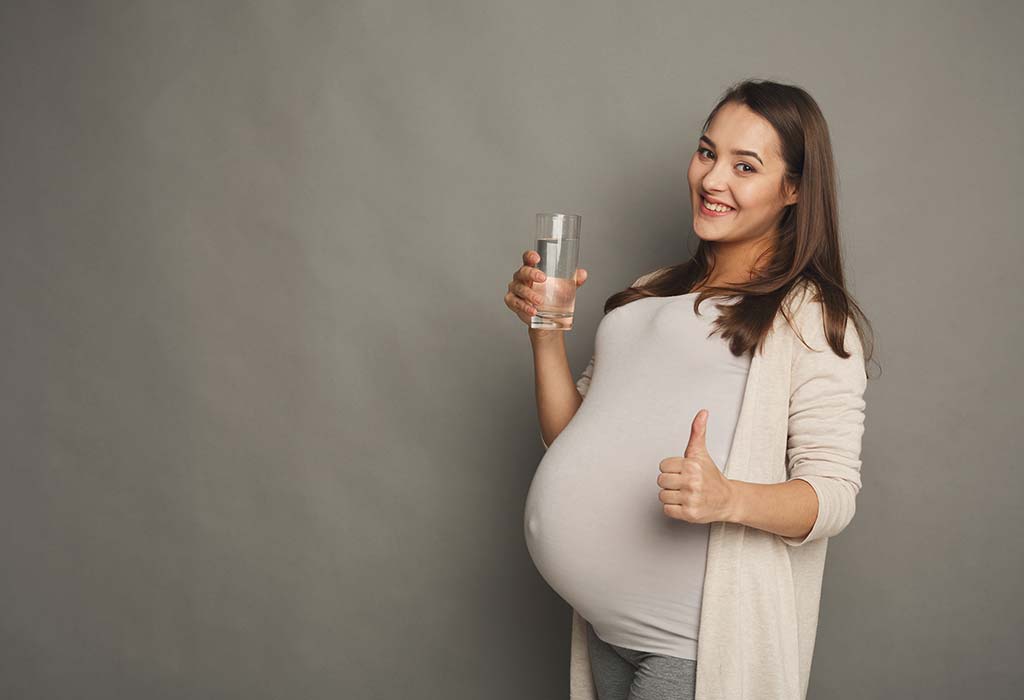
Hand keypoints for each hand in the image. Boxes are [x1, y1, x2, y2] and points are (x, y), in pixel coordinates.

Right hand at [505, 249, 587, 328]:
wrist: (546, 319)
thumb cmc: (553, 297)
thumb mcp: (565, 288)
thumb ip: (573, 280)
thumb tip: (582, 274)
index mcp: (532, 269)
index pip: (528, 258)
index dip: (530, 256)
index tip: (537, 258)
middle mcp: (521, 277)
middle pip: (522, 271)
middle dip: (531, 274)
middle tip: (543, 278)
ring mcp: (515, 289)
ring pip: (519, 288)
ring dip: (530, 294)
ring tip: (540, 301)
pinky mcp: (512, 301)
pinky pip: (515, 302)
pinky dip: (524, 307)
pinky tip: (533, 311)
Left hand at [657, 409, 736, 523]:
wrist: (727, 500)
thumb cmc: (711, 476)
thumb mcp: (702, 452)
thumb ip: (697, 431)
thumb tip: (702, 412)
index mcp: (691, 465)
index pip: (663, 466)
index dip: (671, 469)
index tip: (683, 472)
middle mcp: (691, 482)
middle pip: (661, 481)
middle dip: (670, 483)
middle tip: (684, 484)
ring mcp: (691, 498)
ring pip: (662, 495)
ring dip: (672, 496)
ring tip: (685, 494)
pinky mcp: (689, 514)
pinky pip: (667, 510)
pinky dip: (674, 509)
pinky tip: (685, 504)